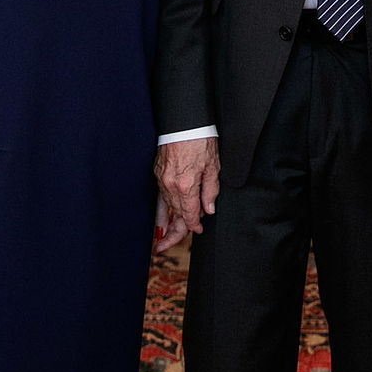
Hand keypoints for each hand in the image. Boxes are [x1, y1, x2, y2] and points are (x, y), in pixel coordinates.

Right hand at [154, 137, 219, 252]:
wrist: (184, 120)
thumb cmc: (200, 139)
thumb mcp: (213, 165)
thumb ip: (210, 190)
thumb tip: (208, 209)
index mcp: (186, 185)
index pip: (189, 214)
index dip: (194, 225)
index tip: (198, 230)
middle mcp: (171, 185)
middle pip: (175, 214)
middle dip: (175, 232)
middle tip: (165, 250)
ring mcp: (162, 179)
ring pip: (167, 206)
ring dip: (168, 222)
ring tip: (161, 242)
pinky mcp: (158, 173)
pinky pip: (158, 197)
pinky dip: (159, 210)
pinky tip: (158, 222)